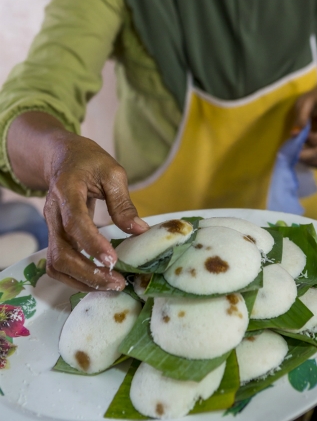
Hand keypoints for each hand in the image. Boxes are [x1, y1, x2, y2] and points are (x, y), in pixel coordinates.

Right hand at [42, 131, 148, 290]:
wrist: (63, 158)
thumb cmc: (89, 162)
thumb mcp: (112, 172)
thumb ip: (123, 203)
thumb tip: (140, 231)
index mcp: (67, 191)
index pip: (75, 222)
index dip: (92, 244)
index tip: (113, 260)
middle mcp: (53, 213)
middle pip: (61, 252)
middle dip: (87, 273)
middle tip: (117, 281)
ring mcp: (50, 227)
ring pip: (56, 264)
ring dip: (81, 281)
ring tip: (110, 285)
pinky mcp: (55, 237)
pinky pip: (58, 265)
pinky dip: (75, 278)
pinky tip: (97, 279)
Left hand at [292, 82, 316, 167]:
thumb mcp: (305, 100)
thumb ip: (301, 116)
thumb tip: (295, 133)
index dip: (313, 139)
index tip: (299, 134)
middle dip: (306, 153)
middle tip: (291, 149)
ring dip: (307, 160)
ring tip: (296, 152)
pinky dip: (310, 161)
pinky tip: (302, 152)